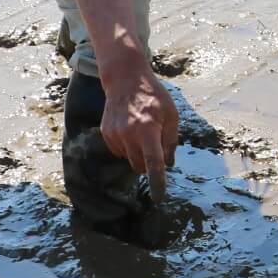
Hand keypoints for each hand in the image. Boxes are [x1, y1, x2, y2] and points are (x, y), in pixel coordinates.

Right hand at [98, 58, 178, 201]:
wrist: (125, 80)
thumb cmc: (153, 96)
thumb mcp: (171, 114)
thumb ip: (170, 141)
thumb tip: (168, 164)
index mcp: (148, 129)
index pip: (153, 163)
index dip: (157, 182)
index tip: (158, 197)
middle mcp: (128, 134)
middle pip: (140, 166)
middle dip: (149, 164)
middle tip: (155, 145)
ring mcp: (114, 135)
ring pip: (129, 159)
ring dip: (138, 153)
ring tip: (142, 130)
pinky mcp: (106, 134)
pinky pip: (119, 151)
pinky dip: (127, 147)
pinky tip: (130, 129)